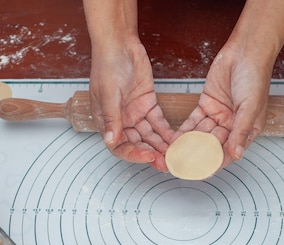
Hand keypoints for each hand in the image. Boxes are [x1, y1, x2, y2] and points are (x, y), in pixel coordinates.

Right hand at [88, 38, 172, 170]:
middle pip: (137, 144)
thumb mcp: (108, 93)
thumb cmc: (107, 65)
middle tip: (166, 163)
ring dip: (160, 146)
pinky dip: (166, 131)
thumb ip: (112, 118)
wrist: (119, 43)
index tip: (148, 157)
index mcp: (107, 121)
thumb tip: (111, 140)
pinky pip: (158, 123)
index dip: (133, 155)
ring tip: (174, 154)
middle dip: (151, 154)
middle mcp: (121, 121)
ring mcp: (135, 113)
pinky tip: (177, 139)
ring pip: (150, 136)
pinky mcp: (148, 105)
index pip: (119, 146)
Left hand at [174, 42, 271, 168]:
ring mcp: (219, 115)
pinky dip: (185, 131)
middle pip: (212, 146)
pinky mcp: (207, 104)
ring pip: (201, 135)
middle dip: (197, 156)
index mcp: (247, 129)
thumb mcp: (250, 107)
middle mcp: (232, 125)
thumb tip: (236, 154)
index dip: (215, 163)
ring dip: (188, 145)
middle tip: (183, 166)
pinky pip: (194, 121)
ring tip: (175, 155)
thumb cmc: (255, 76)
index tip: (201, 172)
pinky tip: (175, 140)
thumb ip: (240, 131)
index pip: (229, 152)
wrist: (246, 51)